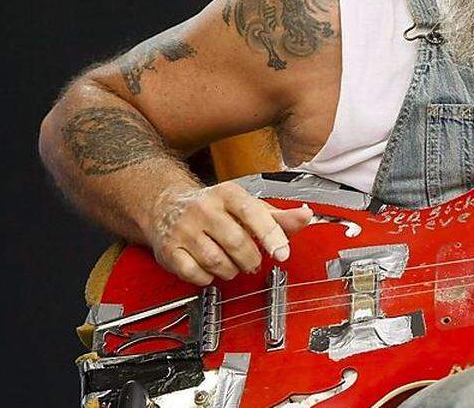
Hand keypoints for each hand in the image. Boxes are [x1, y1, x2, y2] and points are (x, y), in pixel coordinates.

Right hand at [147, 181, 313, 285]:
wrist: (167, 206)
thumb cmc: (215, 208)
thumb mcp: (248, 206)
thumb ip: (279, 216)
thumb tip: (306, 216)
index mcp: (228, 194)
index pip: (253, 214)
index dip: (271, 235)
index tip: (282, 252)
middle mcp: (204, 209)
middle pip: (237, 243)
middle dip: (251, 259)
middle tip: (253, 260)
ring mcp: (184, 229)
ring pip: (217, 262)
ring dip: (231, 270)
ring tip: (232, 263)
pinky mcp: (169, 250)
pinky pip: (195, 274)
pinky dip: (209, 278)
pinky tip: (211, 269)